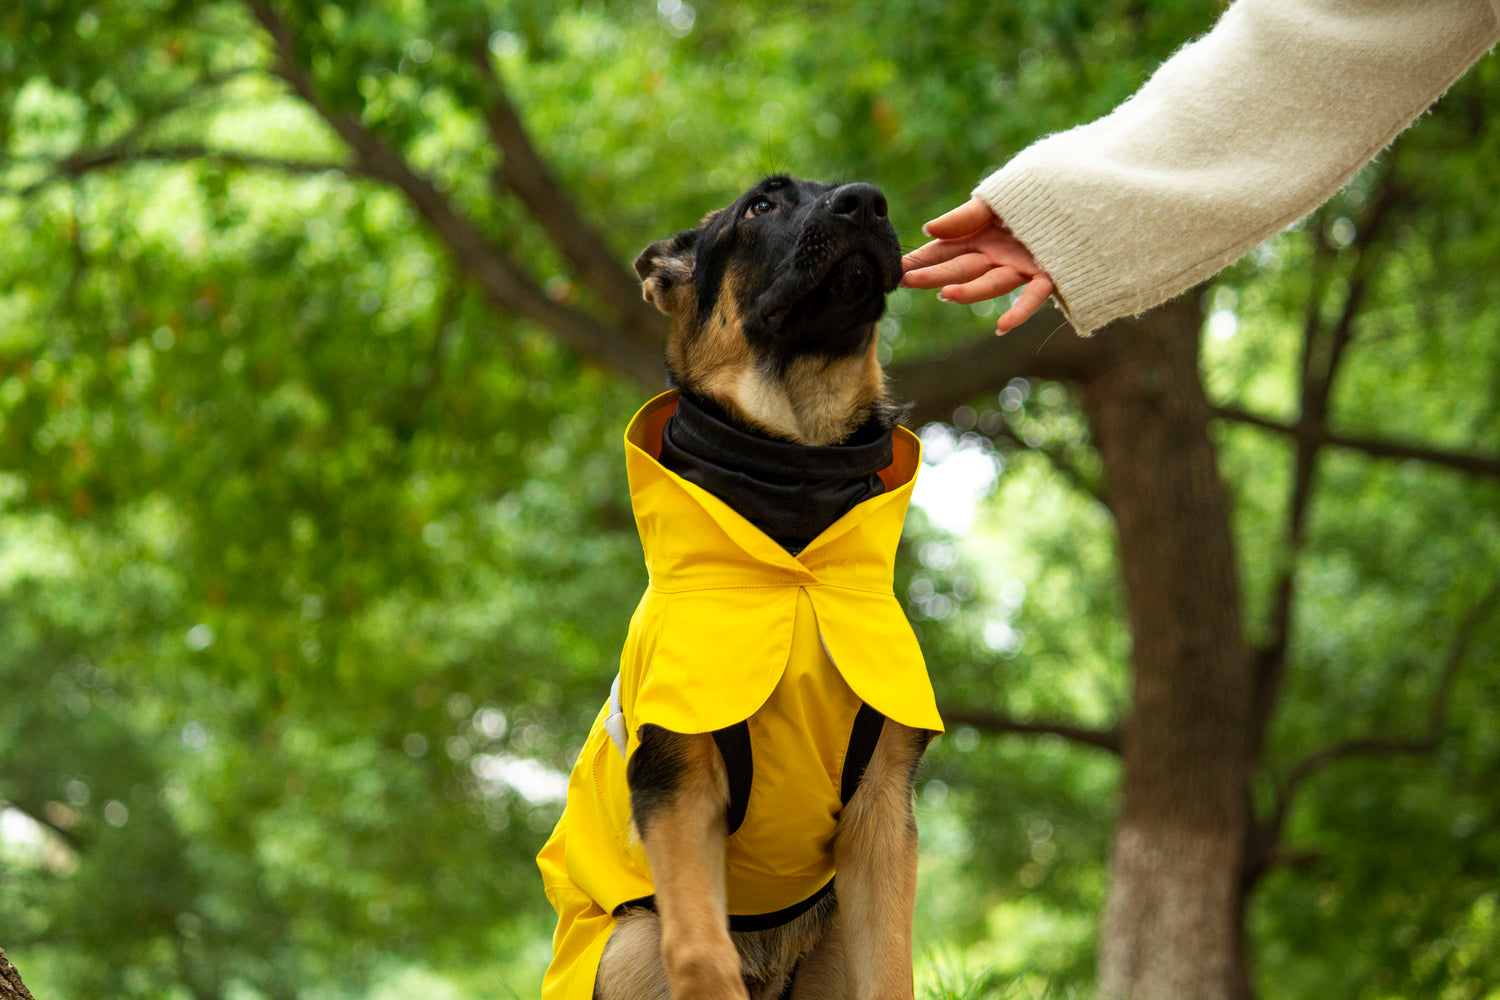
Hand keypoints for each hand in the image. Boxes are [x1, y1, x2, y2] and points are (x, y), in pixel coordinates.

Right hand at [901, 197, 1053, 333]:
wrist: (1083, 195)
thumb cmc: (1037, 194)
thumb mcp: (996, 198)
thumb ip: (965, 216)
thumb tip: (929, 229)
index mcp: (981, 237)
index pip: (943, 251)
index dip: (921, 260)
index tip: (896, 269)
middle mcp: (998, 256)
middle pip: (961, 269)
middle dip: (933, 275)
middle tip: (906, 281)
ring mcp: (1021, 267)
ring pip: (991, 283)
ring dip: (968, 291)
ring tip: (946, 295)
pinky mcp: (1048, 274)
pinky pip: (1033, 296)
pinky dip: (1019, 312)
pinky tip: (1002, 328)